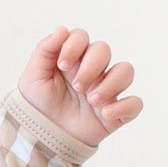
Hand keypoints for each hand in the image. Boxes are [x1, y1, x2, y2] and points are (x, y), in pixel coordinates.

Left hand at [18, 26, 141, 144]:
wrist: (40, 136)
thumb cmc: (38, 105)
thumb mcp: (33, 77)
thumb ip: (44, 51)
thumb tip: (62, 30)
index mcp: (72, 59)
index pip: (82, 38)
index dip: (74, 45)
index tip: (62, 65)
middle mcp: (92, 70)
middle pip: (104, 50)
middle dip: (90, 66)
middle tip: (77, 86)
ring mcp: (106, 90)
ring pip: (125, 71)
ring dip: (110, 83)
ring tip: (91, 100)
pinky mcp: (116, 111)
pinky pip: (135, 103)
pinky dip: (124, 107)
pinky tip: (106, 114)